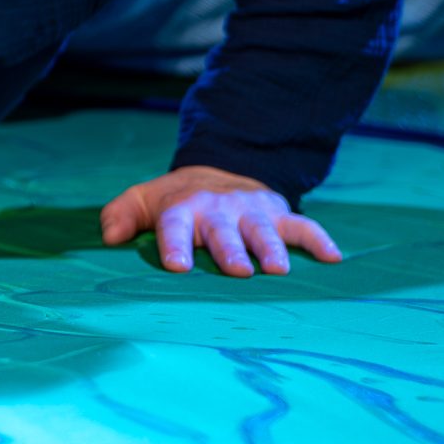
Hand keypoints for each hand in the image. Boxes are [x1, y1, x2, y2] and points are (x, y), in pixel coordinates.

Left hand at [98, 165, 341, 277]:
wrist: (218, 172)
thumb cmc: (176, 200)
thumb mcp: (143, 200)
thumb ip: (122, 215)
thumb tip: (109, 236)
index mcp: (183, 208)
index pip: (175, 225)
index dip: (174, 244)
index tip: (176, 266)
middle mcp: (218, 209)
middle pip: (224, 230)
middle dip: (230, 250)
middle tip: (238, 272)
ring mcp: (252, 211)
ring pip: (263, 230)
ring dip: (272, 248)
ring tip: (279, 271)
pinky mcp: (279, 214)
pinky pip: (303, 226)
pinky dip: (319, 241)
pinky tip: (334, 259)